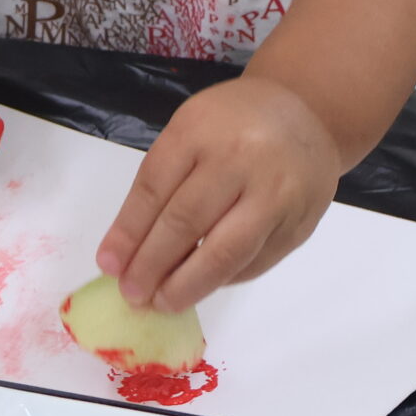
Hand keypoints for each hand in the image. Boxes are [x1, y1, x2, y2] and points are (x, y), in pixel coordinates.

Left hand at [95, 75, 345, 312]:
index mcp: (200, 129)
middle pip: (186, 222)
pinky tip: (200, 286)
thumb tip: (129, 251)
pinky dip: (222, 280)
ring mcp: (275, 192)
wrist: (307, 113)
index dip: (128, 232)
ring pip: (225, 251)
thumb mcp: (191, 131)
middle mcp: (240, 158)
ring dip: (188, 285)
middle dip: (153, 265)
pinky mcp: (299, 223)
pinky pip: (253, 262)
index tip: (109, 265)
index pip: (154, 188)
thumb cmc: (234, 124)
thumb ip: (163, 182)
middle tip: (133, 294)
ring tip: (163, 302)